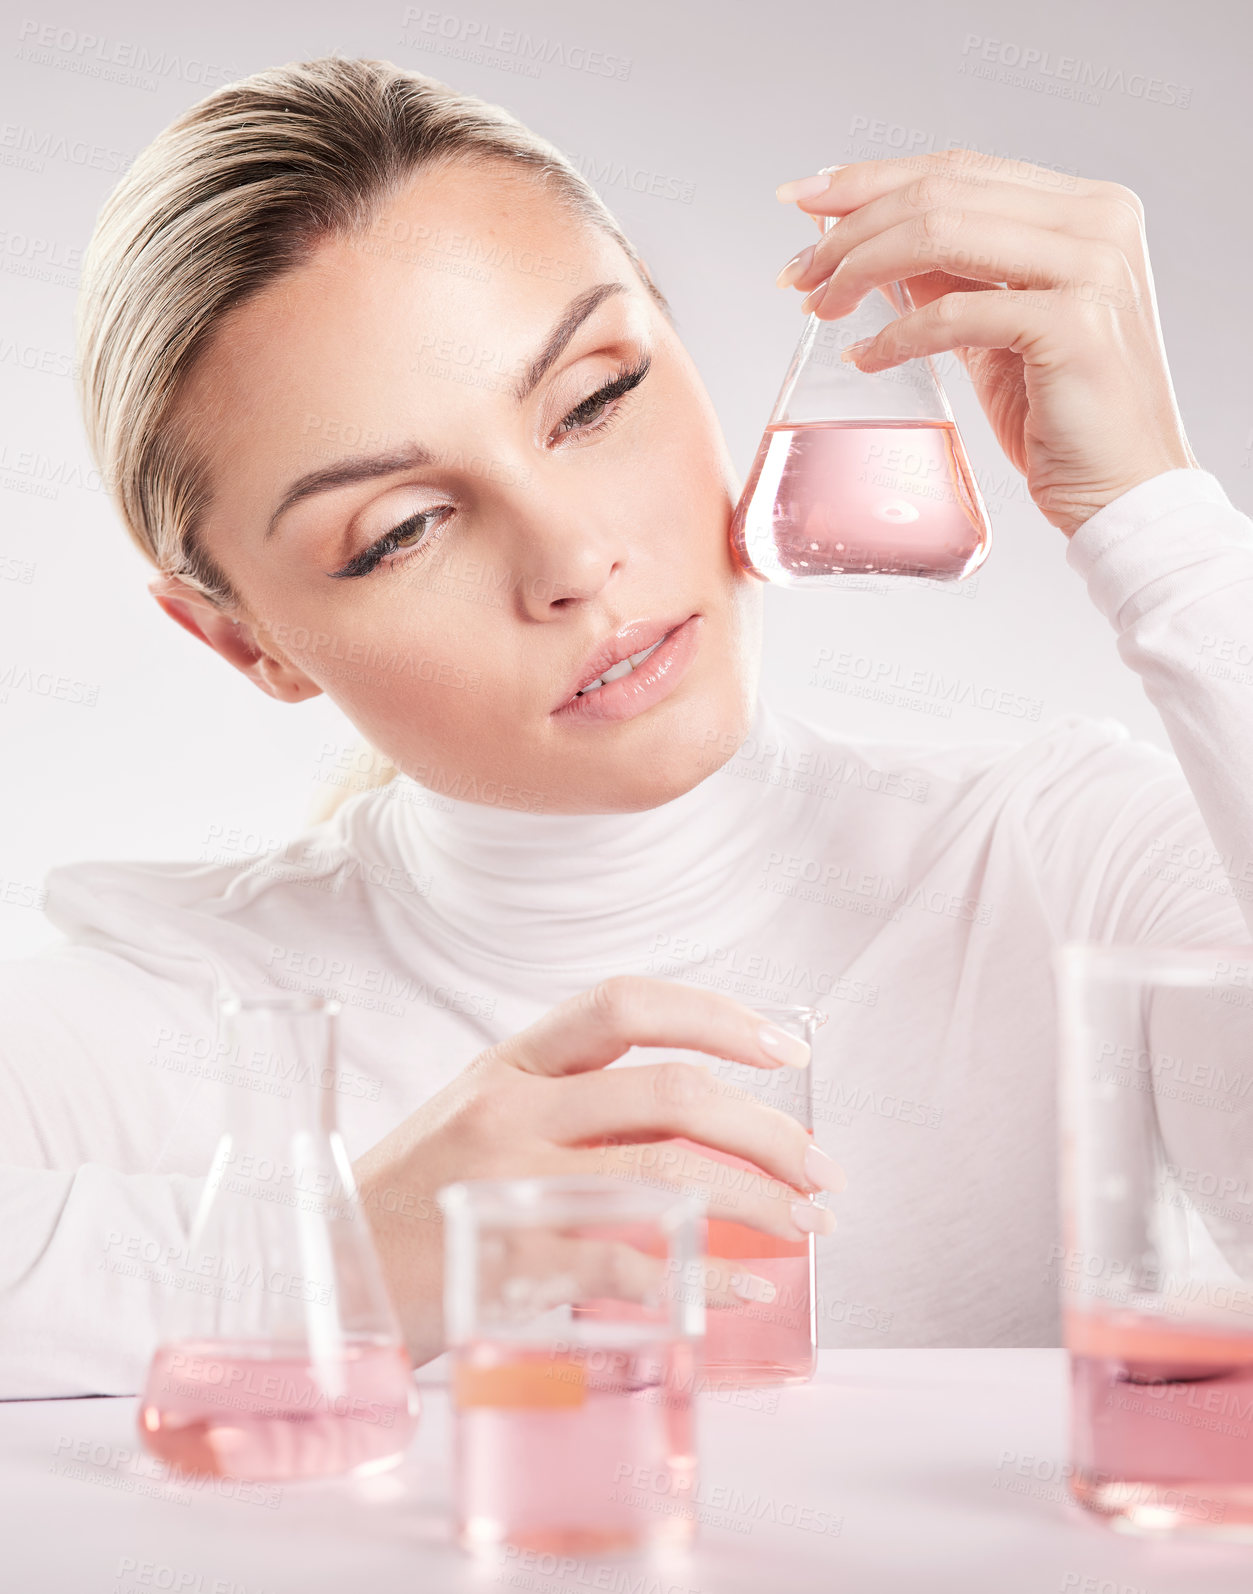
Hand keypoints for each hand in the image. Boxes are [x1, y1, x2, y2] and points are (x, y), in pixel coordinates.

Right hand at [351, 976, 843, 1364]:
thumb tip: (697, 1124)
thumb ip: (572, 1108)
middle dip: (769, 1127)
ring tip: (807, 1224)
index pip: (625, 1003)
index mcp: (511, 1065)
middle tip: (823, 1167)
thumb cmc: (416, 1197)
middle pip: (671, 1091)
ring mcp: (509, 1185)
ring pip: (665, 1172)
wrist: (324, 1271)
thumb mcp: (480, 1119)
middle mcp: (513, 1110)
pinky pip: (628, 1262)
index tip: (785, 1046)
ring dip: (757, 1198)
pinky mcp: (507, 1263)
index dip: (716, 1013)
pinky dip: (702, 1277)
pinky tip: (740, 1289)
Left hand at [774, 148, 1199, 535]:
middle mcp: (1096, 221)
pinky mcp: (1073, 326)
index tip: (803, 199)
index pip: (958, 168)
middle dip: (850, 228)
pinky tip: (864, 358)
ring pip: (941, 233)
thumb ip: (947, 277)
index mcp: (1084, 208)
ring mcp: (1091, 268)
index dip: (870, 178)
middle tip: (796, 273)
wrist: (1126, 490)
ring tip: (818, 309)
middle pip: (940, 192)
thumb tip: (865, 241)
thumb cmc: (1061, 415)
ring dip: (861, 268)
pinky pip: (955, 314)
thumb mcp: (994, 330)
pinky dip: (896, 335)